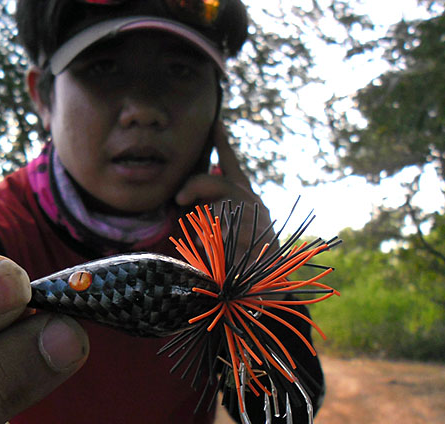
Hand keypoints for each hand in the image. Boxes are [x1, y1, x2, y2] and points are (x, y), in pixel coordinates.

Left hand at [175, 120, 272, 254]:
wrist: (265, 279)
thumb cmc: (238, 252)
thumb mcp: (223, 225)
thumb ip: (210, 207)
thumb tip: (185, 195)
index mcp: (243, 195)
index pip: (232, 164)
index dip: (223, 143)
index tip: (215, 123)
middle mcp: (251, 200)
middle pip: (218, 182)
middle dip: (195, 187)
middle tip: (178, 198)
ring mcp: (255, 216)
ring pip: (219, 208)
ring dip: (206, 222)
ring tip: (202, 239)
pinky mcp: (254, 234)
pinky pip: (223, 230)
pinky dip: (211, 238)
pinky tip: (207, 247)